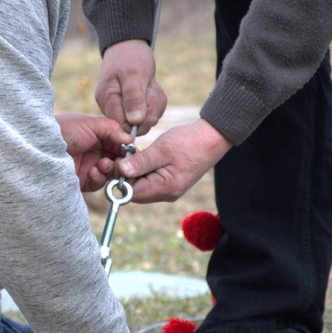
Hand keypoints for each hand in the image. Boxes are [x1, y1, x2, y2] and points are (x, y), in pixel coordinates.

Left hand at [56, 113, 132, 191]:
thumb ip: (112, 129)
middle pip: (117, 160)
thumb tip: (130, 139)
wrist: (40, 146)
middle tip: (123, 162)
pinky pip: (98, 183)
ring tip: (104, 164)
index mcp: (97, 136)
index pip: (118, 144)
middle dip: (122, 161)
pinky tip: (93, 171)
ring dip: (110, 169)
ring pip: (110, 173)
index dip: (127, 148)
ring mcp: (89, 166)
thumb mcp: (90, 124)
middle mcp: (94, 152)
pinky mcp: (82, 181)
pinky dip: (99, 178)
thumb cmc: (63, 130)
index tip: (132, 152)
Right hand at [96, 40, 165, 135]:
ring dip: (154, 105)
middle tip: (151, 89)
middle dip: (149, 110)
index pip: (122, 126)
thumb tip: (134, 121)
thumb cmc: (131, 57)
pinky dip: (155, 103)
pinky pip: (148, 114)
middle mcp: (110, 107)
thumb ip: (134, 98)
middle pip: (135, 126)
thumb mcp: (135, 75)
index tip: (148, 104)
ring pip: (144, 121)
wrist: (129, 45)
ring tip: (150, 86)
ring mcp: (120, 108)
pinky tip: (151, 89)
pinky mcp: (130, 108)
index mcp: (107, 99)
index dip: (139, 121)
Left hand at [116, 119, 232, 202]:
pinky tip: (145, 157)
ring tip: (137, 153)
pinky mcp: (170, 183)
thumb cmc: (189, 142)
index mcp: (166, 188)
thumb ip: (140, 162)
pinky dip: (143, 171)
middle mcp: (167, 194)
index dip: (121, 179)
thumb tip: (120, 171)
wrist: (212, 138)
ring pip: (142, 187)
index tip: (119, 161)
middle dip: (127, 175)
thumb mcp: (162, 149)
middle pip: (136, 192)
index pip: (133, 193)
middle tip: (127, 154)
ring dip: (135, 172)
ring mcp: (169, 190)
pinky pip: (150, 182)